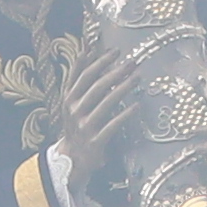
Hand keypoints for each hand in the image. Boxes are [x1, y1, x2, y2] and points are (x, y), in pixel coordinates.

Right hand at [50, 41, 152, 180]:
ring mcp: (84, 126)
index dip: (100, 61)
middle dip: (116, 72)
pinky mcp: (95, 141)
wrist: (72, 156)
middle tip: (131, 63)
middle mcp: (75, 110)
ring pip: (106, 103)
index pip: (85, 75)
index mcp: (69, 98)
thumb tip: (86, 50)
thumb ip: (77, 77)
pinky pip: (113, 125)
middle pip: (97, 86)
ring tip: (137, 78)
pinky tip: (137, 105)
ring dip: (123, 88)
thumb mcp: (72, 100)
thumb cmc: (76, 123)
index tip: (115, 51)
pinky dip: (125, 114)